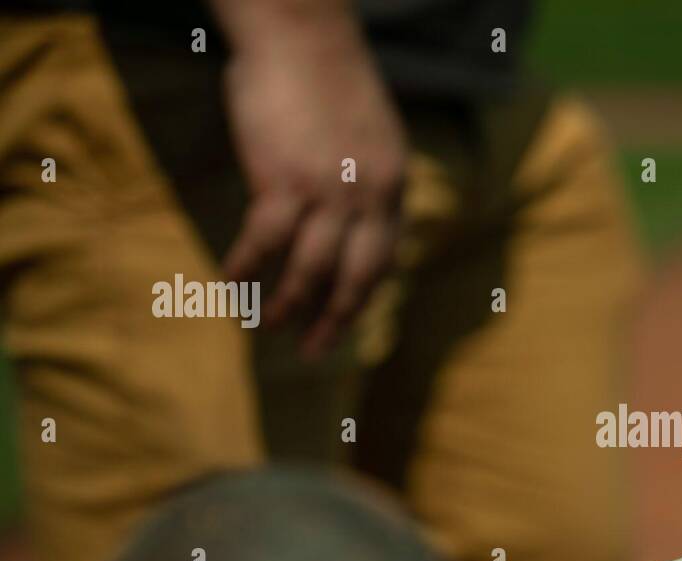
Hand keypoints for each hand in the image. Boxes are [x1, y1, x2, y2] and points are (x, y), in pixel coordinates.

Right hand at [217, 14, 406, 357]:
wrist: (302, 35)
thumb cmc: (326, 77)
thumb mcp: (369, 134)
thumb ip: (366, 178)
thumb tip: (351, 214)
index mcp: (393, 185)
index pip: (385, 257)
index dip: (364, 293)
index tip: (346, 316)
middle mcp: (370, 196)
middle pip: (358, 277)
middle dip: (337, 320)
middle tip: (316, 350)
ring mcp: (329, 192)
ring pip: (311, 269)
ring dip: (290, 305)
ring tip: (268, 327)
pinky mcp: (284, 181)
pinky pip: (265, 241)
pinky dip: (247, 266)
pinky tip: (233, 282)